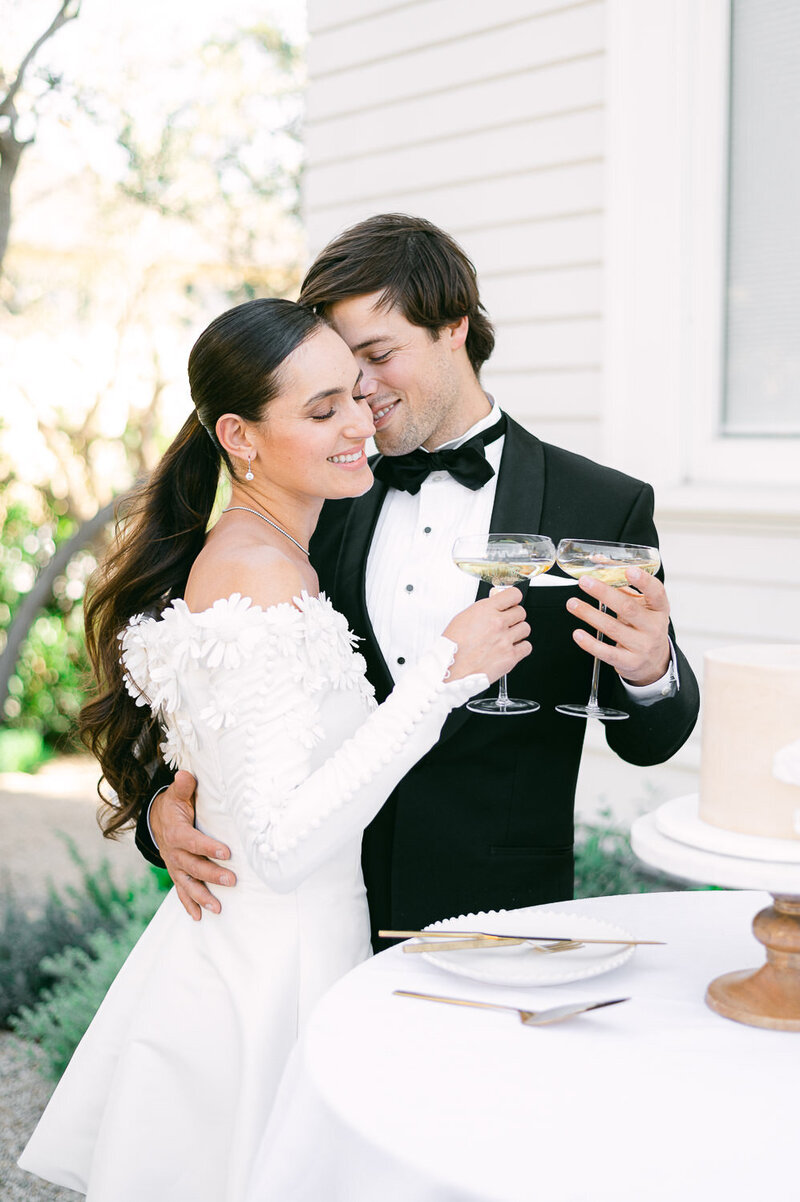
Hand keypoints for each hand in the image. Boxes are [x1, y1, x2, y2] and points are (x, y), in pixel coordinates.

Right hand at [150, 770, 234, 920]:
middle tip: (232, 881)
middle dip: (212, 875)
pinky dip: (189, 905)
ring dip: (202, 897)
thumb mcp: (177, 795)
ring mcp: (174, 866)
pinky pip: (181, 891)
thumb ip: (183, 787)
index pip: (193, 842)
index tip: (227, 852)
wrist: (156, 820)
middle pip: (193, 866)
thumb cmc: (174, 806)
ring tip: (218, 908)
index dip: (208, 847)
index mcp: (176, 832)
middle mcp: (174, 852)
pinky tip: (199, 917)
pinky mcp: (176, 873)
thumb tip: (185, 775)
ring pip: (188, 883)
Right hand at [444, 587, 530, 681]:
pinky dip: (521, 648)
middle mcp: (498, 623)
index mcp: (485, 610)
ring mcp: (505, 640)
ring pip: (525, 628)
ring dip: (518, 632)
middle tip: (505, 623)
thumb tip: (493, 606)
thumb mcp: (462, 618)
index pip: (513, 594)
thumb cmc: (451, 647)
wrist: (450, 670)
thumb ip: (483, 610)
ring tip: (507, 637)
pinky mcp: (511, 656)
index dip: (513, 599)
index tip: (511, 603)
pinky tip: (510, 649)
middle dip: (514, 617)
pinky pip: (527, 647)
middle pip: (521, 612)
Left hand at [566, 568, 670, 685]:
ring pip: (612, 628)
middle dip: (604, 593)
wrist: (654, 662)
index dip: (643, 581)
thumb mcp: (641, 606)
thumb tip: (599, 563)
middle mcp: (654, 627)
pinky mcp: (629, 662)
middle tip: (585, 582)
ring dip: (589, 614)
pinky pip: (606, 652)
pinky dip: (590, 643)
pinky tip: (578, 633)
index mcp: (659, 609)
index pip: (656, 592)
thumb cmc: (644, 627)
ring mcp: (642, 646)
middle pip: (628, 608)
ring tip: (572, 604)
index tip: (629, 570)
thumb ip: (623, 586)